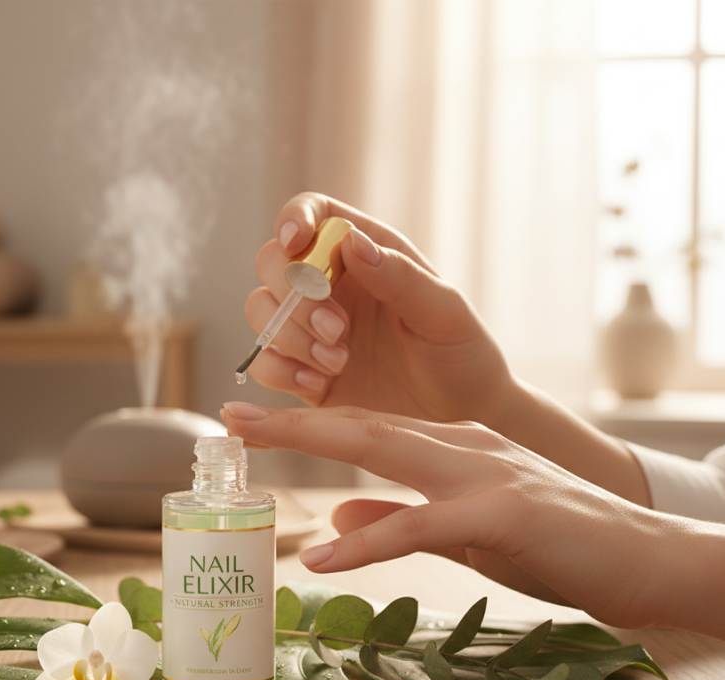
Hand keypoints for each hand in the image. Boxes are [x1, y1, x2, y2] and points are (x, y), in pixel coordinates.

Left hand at [221, 401, 670, 630]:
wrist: (647, 558)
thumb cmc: (558, 543)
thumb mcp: (465, 530)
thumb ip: (400, 517)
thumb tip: (334, 515)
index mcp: (455, 447)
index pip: (370, 427)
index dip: (308, 422)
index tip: (253, 421)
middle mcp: (463, 446)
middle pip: (364, 423)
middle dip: (294, 418)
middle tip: (230, 416)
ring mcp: (484, 473)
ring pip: (385, 449)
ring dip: (314, 441)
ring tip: (252, 443)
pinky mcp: (504, 513)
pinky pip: (422, 525)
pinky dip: (369, 538)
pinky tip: (322, 554)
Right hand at [243, 192, 652, 506]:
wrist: (460, 419)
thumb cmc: (463, 356)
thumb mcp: (445, 313)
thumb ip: (400, 276)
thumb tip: (351, 241)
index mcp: (367, 254)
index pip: (314, 214)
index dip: (295, 218)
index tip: (294, 240)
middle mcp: (331, 286)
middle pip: (273, 262)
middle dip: (294, 293)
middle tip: (336, 328)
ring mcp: (311, 330)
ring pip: (261, 310)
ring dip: (289, 335)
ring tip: (337, 362)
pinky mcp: (302, 372)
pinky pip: (263, 361)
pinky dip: (280, 371)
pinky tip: (319, 384)